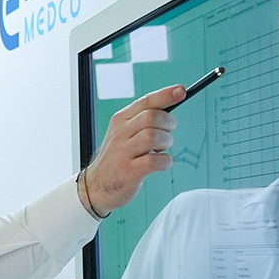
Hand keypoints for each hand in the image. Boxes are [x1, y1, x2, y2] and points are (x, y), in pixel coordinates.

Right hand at [83, 85, 184, 214]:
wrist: (96, 187)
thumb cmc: (117, 159)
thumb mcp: (124, 134)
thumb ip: (143, 121)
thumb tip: (170, 108)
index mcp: (120, 120)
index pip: (146, 101)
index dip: (166, 95)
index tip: (182, 91)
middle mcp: (120, 134)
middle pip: (152, 117)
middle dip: (168, 124)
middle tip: (167, 135)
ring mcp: (123, 153)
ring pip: (153, 137)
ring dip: (166, 143)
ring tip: (161, 150)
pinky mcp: (128, 172)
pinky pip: (154, 161)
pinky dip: (165, 162)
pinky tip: (161, 163)